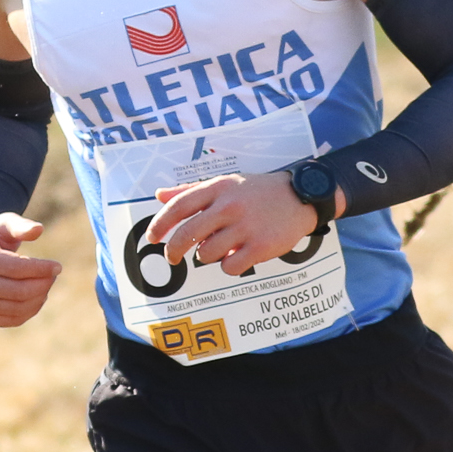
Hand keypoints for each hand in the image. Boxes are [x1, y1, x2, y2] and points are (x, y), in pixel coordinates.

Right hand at [0, 210, 61, 326]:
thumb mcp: (3, 223)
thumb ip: (20, 226)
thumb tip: (39, 229)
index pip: (16, 269)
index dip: (41, 269)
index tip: (58, 266)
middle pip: (19, 292)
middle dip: (43, 284)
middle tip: (53, 275)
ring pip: (18, 309)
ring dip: (40, 297)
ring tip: (45, 283)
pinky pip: (14, 320)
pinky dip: (31, 310)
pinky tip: (37, 295)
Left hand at [146, 172, 328, 277]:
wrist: (300, 197)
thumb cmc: (257, 192)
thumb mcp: (226, 184)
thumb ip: (191, 191)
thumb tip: (159, 195)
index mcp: (218, 188)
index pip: (179, 206)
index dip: (160, 224)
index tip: (152, 238)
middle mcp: (230, 206)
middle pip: (187, 234)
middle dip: (173, 250)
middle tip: (173, 258)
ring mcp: (246, 227)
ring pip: (206, 254)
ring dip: (207, 256)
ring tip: (220, 249)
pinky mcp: (260, 246)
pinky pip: (229, 267)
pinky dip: (229, 266)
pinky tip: (238, 256)